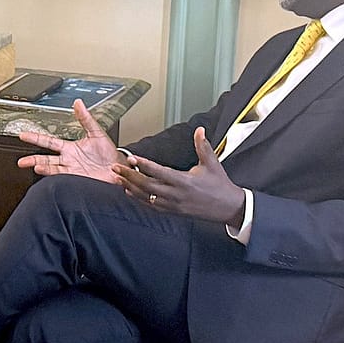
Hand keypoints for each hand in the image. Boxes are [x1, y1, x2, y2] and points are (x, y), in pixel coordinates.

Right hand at [16, 100, 118, 181]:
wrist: (120, 170)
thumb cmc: (110, 153)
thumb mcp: (97, 132)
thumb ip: (86, 119)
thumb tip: (78, 103)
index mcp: (70, 148)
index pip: (49, 142)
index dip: (36, 138)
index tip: (23, 135)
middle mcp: (68, 160)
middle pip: (46, 158)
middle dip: (33, 159)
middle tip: (21, 161)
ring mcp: (72, 170)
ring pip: (52, 169)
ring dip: (43, 167)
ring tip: (35, 166)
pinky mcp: (77, 179)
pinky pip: (63, 177)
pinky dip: (54, 176)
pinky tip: (48, 173)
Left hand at [112, 126, 245, 225]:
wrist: (228, 207)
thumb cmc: (219, 185)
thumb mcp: (212, 163)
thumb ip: (203, 146)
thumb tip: (199, 130)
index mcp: (184, 181)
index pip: (159, 172)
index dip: (143, 165)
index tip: (131, 158)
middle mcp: (175, 194)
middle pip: (146, 185)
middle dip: (129, 176)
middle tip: (115, 168)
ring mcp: (172, 205)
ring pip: (146, 196)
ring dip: (130, 187)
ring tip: (118, 178)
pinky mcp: (172, 211)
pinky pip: (151, 206)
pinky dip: (138, 198)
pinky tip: (129, 191)